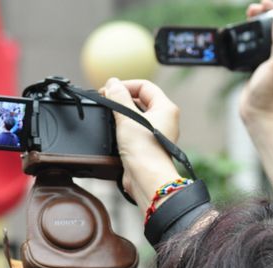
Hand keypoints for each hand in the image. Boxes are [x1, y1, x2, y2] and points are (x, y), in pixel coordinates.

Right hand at [101, 78, 181, 210]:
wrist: (146, 179)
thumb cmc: (144, 149)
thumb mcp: (127, 117)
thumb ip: (118, 97)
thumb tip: (112, 83)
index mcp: (166, 108)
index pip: (145, 86)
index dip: (125, 85)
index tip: (109, 90)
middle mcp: (164, 120)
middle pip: (140, 101)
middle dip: (121, 99)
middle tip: (106, 101)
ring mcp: (156, 134)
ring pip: (136, 117)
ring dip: (121, 114)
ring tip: (107, 115)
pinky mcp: (147, 147)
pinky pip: (134, 131)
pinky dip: (122, 128)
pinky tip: (112, 130)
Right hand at [239, 1, 272, 121]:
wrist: (260, 117)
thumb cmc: (272, 95)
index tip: (265, 3)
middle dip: (268, 15)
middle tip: (253, 9)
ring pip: (269, 37)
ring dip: (259, 25)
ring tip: (248, 16)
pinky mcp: (264, 68)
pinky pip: (260, 47)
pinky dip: (252, 38)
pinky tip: (245, 34)